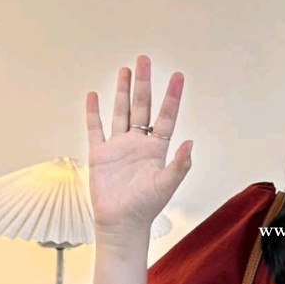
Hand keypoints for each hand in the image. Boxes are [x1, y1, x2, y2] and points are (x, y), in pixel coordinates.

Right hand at [85, 55, 191, 236]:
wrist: (121, 223)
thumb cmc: (146, 207)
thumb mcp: (166, 185)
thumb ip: (180, 165)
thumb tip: (190, 143)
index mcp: (157, 148)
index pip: (166, 116)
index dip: (172, 96)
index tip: (177, 75)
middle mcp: (138, 143)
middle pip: (141, 106)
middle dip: (143, 83)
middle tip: (144, 59)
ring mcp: (118, 146)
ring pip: (120, 112)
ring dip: (122, 91)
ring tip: (125, 69)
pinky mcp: (100, 154)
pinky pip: (96, 128)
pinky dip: (94, 112)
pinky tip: (94, 95)